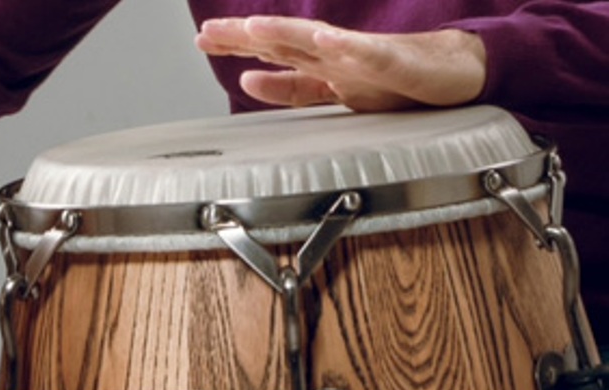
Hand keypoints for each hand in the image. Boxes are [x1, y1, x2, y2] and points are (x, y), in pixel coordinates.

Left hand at [195, 16, 486, 110]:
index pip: (271, 50)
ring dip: (284, 33)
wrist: (457, 71)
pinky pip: (370, 55)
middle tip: (209, 30)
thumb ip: (291, 87)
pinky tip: (326, 39)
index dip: (238, 44)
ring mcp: (363, 54)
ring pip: (318, 41)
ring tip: (254, 27)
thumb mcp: (333, 91)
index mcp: (320, 62)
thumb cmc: (398, 80)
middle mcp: (335, 53)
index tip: (202, 38)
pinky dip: (347, 47)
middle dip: (245, 34)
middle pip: (283, 40)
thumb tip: (247, 80)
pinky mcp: (395, 61)